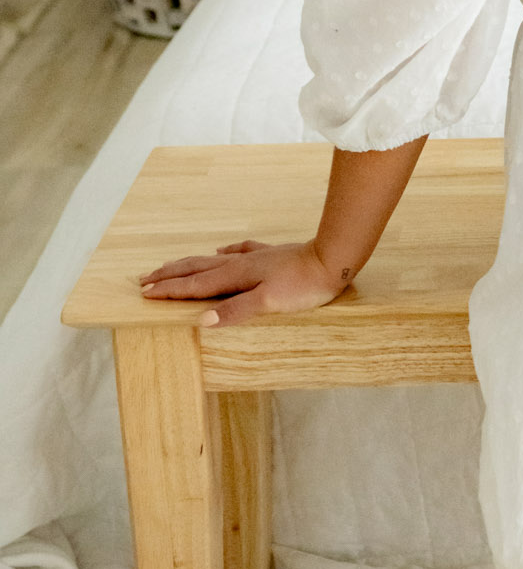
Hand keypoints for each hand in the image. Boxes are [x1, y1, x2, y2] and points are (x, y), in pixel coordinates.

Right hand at [138, 237, 345, 327]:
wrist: (333, 260)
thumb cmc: (303, 285)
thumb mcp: (269, 303)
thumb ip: (236, 310)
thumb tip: (202, 320)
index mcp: (236, 276)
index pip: (195, 285)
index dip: (170, 290)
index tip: (144, 294)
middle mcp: (240, 264)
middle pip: (197, 268)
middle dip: (170, 275)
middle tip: (144, 279)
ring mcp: (255, 258)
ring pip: (213, 259)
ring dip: (189, 264)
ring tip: (171, 265)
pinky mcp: (270, 255)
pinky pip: (240, 251)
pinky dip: (225, 251)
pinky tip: (222, 249)